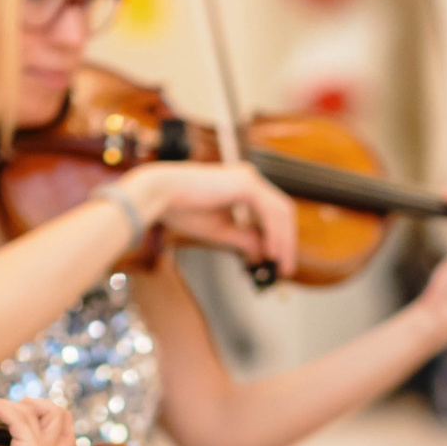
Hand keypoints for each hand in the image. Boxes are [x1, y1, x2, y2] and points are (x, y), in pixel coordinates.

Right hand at [118, 163, 297, 277]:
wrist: (160, 194)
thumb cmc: (181, 208)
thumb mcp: (220, 231)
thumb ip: (244, 239)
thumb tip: (262, 254)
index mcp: (242, 186)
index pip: (271, 212)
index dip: (279, 237)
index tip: (278, 260)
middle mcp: (249, 178)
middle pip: (281, 211)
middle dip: (286, 241)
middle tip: (286, 267)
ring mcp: (249, 178)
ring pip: (280, 212)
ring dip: (284, 241)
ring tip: (280, 264)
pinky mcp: (245, 184)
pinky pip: (270, 212)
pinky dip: (275, 234)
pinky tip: (272, 252)